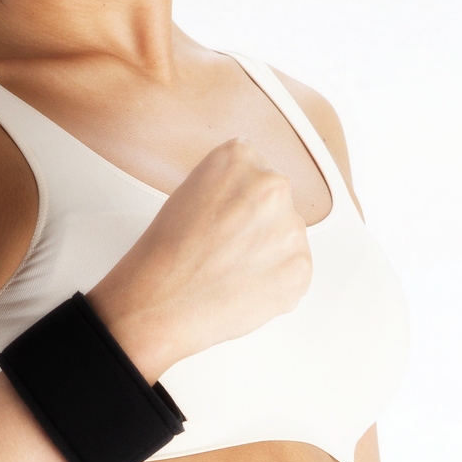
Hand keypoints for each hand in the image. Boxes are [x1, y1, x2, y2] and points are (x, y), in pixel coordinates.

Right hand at [87, 137, 311, 378]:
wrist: (161, 303)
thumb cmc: (165, 256)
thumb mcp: (190, 192)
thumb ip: (229, 186)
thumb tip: (249, 199)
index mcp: (240, 158)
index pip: (257, 174)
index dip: (241, 204)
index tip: (229, 221)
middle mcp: (272, 186)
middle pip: (277, 206)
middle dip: (258, 229)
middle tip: (226, 252)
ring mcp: (290, 228)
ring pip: (288, 240)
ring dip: (268, 256)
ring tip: (230, 273)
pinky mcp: (300, 269)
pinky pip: (295, 274)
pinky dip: (275, 284)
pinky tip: (243, 288)